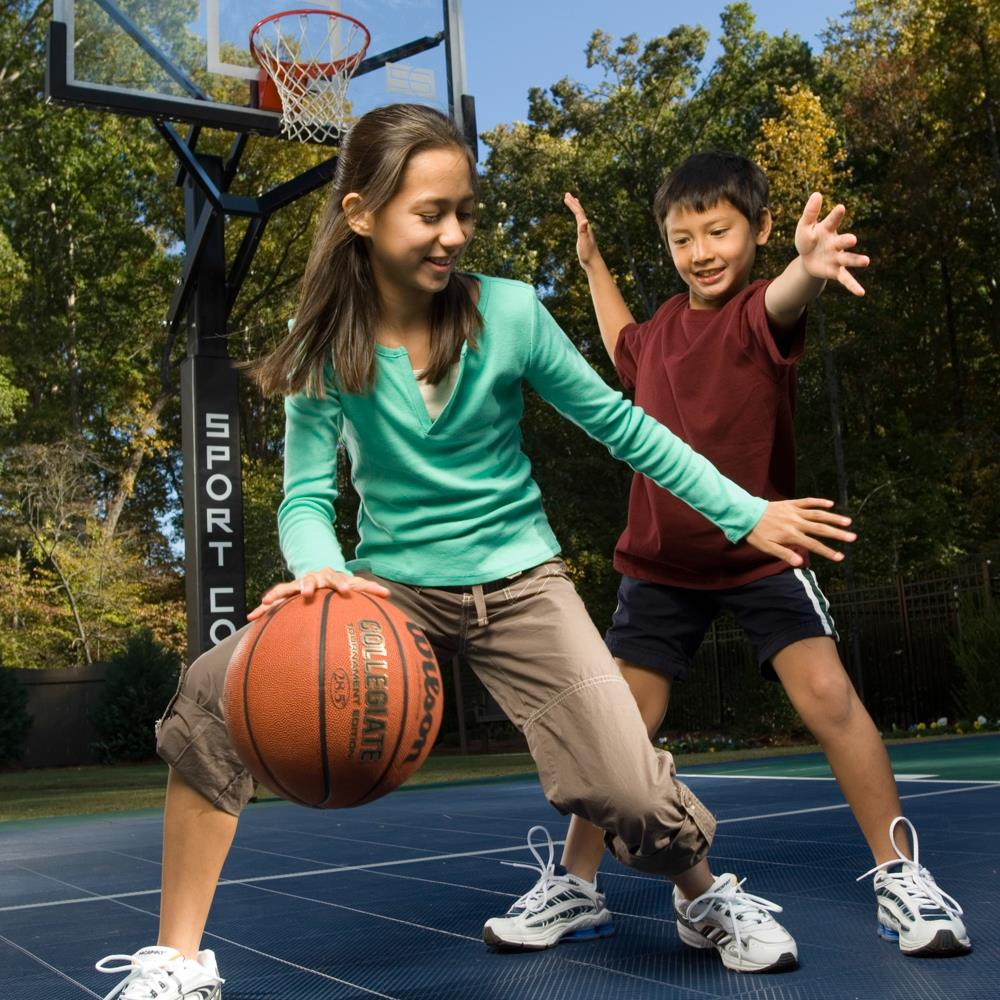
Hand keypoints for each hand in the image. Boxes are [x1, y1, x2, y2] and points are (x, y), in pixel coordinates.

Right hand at [247, 568, 390, 620]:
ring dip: (277, 595)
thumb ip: (368, 589)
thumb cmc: (338, 582)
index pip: (338, 579)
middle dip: (307, 585)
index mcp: (331, 576)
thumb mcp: (352, 583)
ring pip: (286, 588)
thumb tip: (389, 595)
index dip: (341, 585)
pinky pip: (273, 599)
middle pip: (310, 579)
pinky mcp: (286, 591)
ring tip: (266, 603)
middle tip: (307, 593)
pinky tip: (251, 617)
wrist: (319, 570)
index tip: (345, 592)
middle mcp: (313, 578)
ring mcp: (297, 583)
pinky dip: (264, 607)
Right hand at [564, 192, 601, 269]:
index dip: (572, 205)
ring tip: (573, 201)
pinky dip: (578, 218)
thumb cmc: (588, 253)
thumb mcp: (584, 242)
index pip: (578, 213)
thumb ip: (583, 231)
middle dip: (573, 203)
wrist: (593, 263)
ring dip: (576, 209)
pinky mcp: (584, 236)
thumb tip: (584, 220)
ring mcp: (585, 231)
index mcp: (585, 227)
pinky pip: (580, 223)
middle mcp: (586, 227)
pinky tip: (578, 219)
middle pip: (580, 212)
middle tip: (567, 194)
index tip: (566, 197)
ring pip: (580, 217)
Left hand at [745, 498, 856, 565]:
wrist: (746, 514)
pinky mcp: (791, 503)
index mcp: (791, 535)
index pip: (813, 545)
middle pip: (820, 529)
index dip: (828, 552)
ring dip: (833, 517)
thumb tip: (799, 563)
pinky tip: (831, 504)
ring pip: (818, 514)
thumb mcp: (767, 548)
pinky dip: (819, 502)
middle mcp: (796, 522)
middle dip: (837, 534)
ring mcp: (794, 511)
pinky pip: (807, 501)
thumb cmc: (757, 534)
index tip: (841, 557)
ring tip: (848, 521)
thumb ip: (785, 554)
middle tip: (853, 538)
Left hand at [794, 192, 868, 295]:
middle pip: (843, 242)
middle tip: (852, 240)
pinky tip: (861, 293)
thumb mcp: (804, 227)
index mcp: (828, 230)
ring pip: (848, 260)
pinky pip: (846, 279)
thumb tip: (817, 194)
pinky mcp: (835, 271)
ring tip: (866, 262)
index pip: (832, 221)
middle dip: (847, 241)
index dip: (835, 215)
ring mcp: (837, 258)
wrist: (807, 259)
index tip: (840, 208)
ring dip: (856, 261)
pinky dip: (853, 286)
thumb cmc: (808, 240)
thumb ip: (810, 213)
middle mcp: (836, 244)